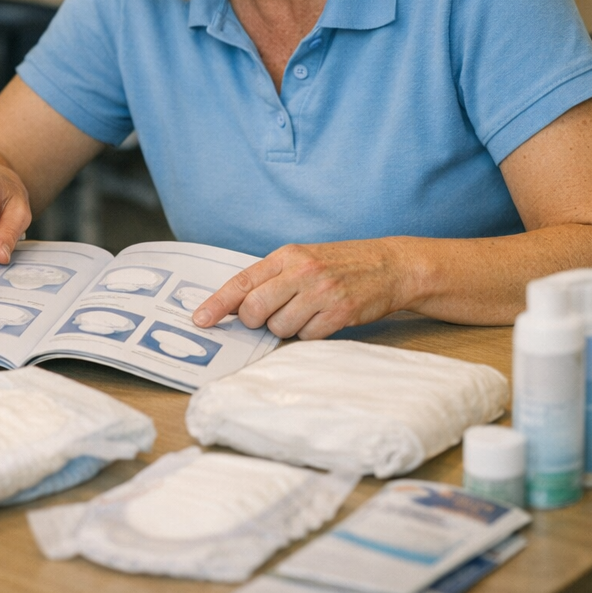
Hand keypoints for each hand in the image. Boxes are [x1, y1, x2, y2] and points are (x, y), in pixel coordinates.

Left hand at [191, 238, 416, 339]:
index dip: (217, 304)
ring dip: (286, 328)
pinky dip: (310, 333)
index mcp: (286, 256)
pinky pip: (307, 336)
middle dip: (255, 321)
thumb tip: (235, 306)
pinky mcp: (340, 312)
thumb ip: (271, 278)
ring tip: (305, 312)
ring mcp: (321, 292)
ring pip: (280, 327)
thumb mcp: (302, 259)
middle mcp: (302, 271)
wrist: (390, 265)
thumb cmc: (340, 264)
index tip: (201, 320)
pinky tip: (323, 318)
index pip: (242, 282)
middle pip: (255, 309)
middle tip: (267, 318)